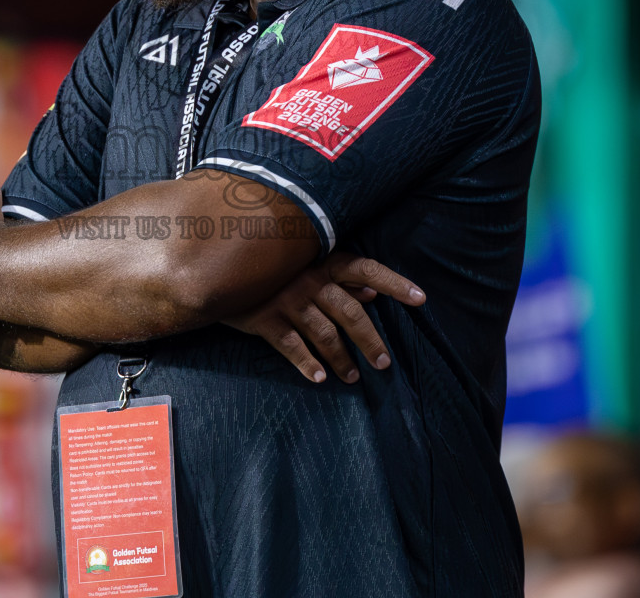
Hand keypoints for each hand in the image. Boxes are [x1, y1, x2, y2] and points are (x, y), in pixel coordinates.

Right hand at [223, 250, 424, 383]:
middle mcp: (309, 280)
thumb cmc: (272, 267)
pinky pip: (291, 345)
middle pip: (350, 312)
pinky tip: (319, 378)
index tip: (421, 299)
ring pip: (324, 333)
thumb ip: (338, 276)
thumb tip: (372, 292)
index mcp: (323, 262)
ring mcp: (287, 300)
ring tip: (352, 378)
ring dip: (341, 358)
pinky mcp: (265, 319)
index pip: (366, 269)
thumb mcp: (304, 263)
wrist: (218, 269)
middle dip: (370, 340)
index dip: (394, 283)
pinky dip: (306, 363)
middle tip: (384, 364)